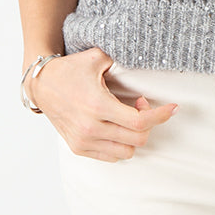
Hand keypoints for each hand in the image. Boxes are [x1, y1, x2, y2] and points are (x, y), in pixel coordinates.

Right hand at [27, 46, 177, 161]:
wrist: (41, 85)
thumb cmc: (70, 70)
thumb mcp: (96, 58)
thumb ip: (121, 60)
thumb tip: (145, 58)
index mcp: (97, 105)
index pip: (140, 121)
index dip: (161, 116)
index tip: (173, 108)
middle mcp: (90, 127)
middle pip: (138, 138)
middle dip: (148, 122)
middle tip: (140, 104)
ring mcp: (83, 141)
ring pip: (127, 152)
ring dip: (134, 135)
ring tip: (126, 116)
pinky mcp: (78, 147)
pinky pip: (111, 156)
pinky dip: (120, 144)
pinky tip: (116, 126)